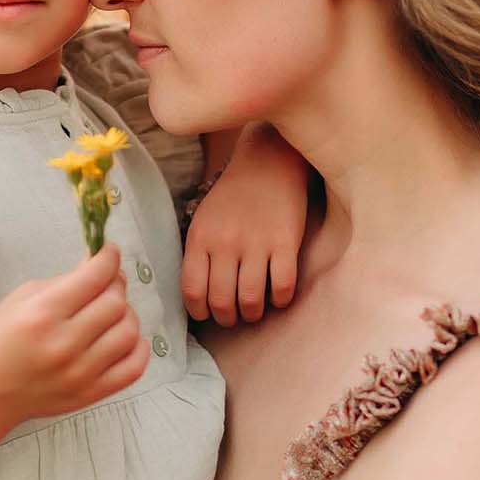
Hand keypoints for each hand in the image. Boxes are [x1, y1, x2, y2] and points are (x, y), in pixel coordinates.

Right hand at [0, 242, 148, 424]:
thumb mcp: (21, 298)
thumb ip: (64, 280)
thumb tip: (101, 264)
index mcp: (43, 314)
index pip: (94, 277)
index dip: (108, 258)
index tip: (109, 253)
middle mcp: (64, 344)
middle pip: (116, 303)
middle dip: (116, 284)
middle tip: (107, 283)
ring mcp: (80, 373)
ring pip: (129, 332)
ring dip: (126, 315)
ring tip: (112, 313)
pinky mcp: (91, 394)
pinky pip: (134, 368)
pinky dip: (137, 348)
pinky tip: (123, 339)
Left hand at [182, 126, 310, 325]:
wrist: (269, 161)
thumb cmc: (234, 196)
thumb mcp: (203, 218)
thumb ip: (199, 253)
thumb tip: (199, 297)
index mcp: (201, 237)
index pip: (193, 290)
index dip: (199, 311)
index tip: (207, 315)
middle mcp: (226, 242)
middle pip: (221, 301)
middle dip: (227, 318)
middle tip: (232, 318)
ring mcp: (257, 243)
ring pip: (250, 300)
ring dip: (252, 314)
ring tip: (253, 311)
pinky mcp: (286, 242)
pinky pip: (282, 287)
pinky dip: (280, 300)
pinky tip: (278, 297)